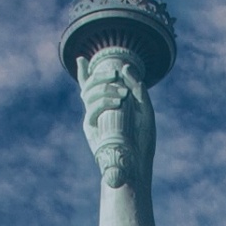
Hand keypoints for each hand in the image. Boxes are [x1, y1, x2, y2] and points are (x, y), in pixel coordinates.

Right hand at [77, 47, 154, 190]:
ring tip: (123, 94)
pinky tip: (118, 103)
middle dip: (100, 75)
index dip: (83, 73)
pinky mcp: (91, 129)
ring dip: (105, 88)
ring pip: (88, 94)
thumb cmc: (142, 141)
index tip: (81, 59)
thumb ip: (138, 88)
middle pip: (88, 86)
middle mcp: (96, 111)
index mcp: (107, 106)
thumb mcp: (145, 111)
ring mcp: (92, 119)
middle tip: (115, 73)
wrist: (137, 166)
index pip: (92, 86)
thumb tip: (126, 66)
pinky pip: (91, 110)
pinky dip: (104, 102)